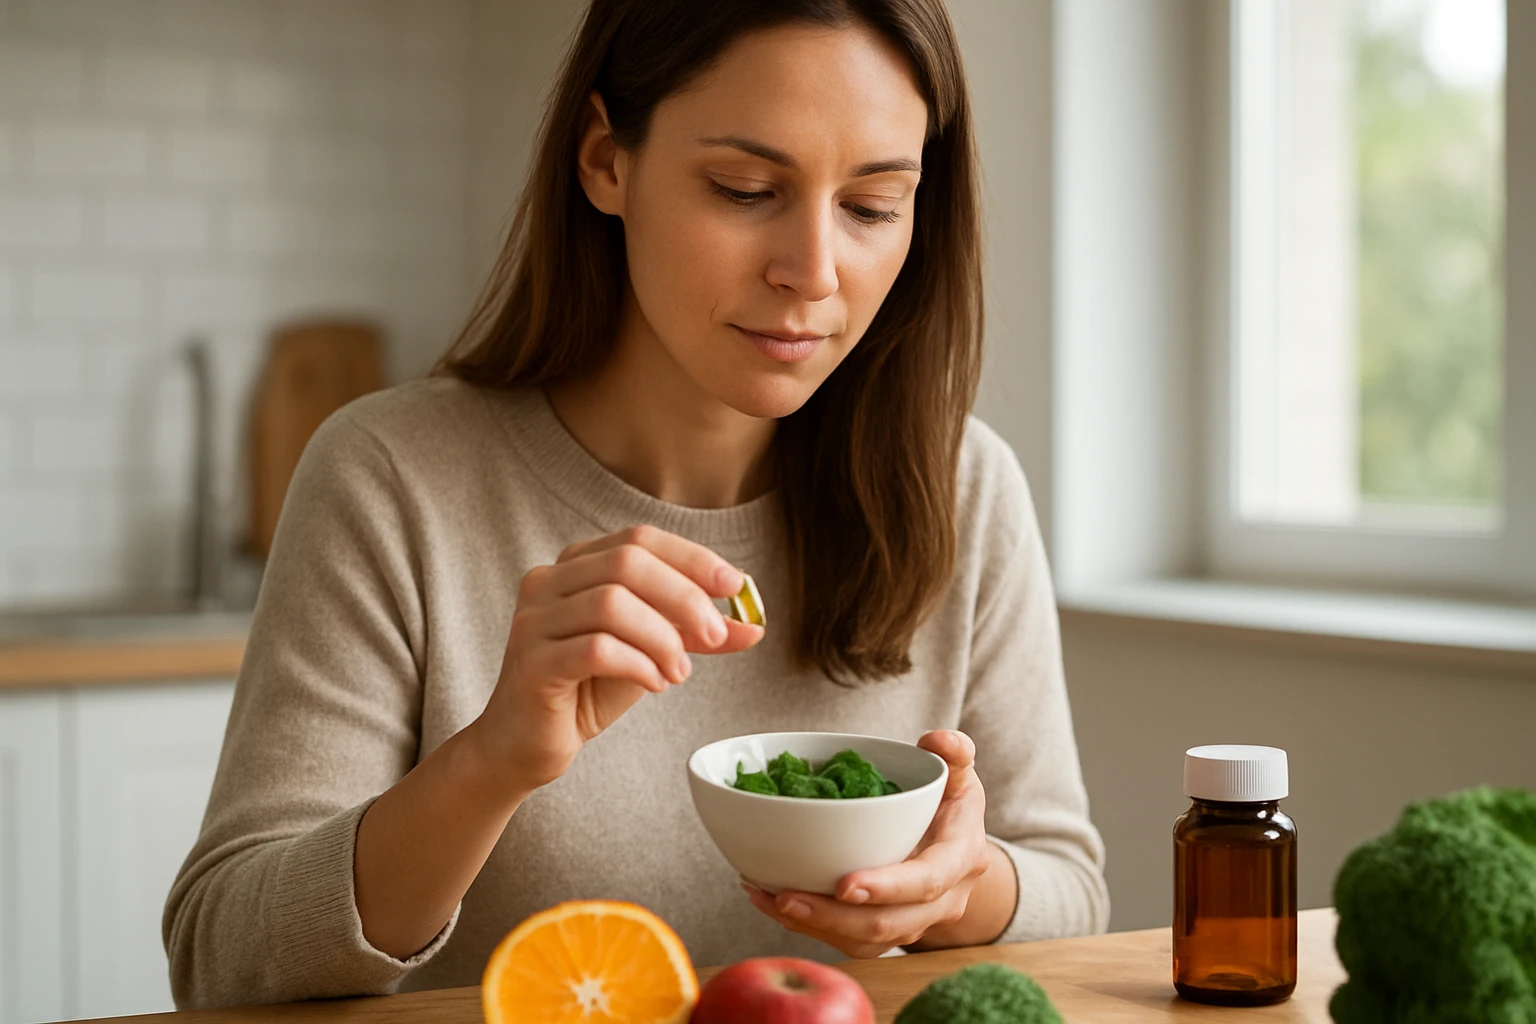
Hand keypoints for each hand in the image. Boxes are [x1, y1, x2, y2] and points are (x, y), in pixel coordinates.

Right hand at [467, 525, 763, 792]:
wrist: (528, 746)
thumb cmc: (586, 691)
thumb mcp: (651, 653)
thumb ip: (694, 634)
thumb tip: (754, 625)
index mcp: (576, 566)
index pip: (640, 539)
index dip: (692, 558)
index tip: (735, 586)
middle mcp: (548, 581)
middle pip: (628, 562)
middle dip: (684, 597)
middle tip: (716, 635)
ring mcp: (534, 620)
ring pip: (612, 603)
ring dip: (662, 638)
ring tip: (679, 672)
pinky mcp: (532, 662)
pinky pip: (596, 648)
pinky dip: (638, 664)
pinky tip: (654, 683)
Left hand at [744, 730, 998, 957]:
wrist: (961, 851)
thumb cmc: (953, 805)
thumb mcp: (959, 774)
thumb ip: (954, 752)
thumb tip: (938, 739)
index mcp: (960, 859)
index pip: (926, 882)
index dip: (887, 887)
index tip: (844, 885)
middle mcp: (942, 902)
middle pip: (889, 924)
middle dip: (834, 916)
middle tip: (786, 897)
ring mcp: (915, 924)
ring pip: (865, 941)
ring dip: (814, 926)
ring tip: (768, 898)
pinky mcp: (888, 934)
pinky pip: (849, 941)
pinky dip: (810, 928)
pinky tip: (773, 903)